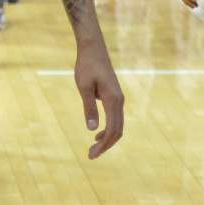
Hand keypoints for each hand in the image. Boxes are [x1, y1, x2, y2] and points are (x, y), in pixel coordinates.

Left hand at [74, 42, 123, 158]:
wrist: (93, 48)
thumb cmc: (86, 66)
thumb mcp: (84, 87)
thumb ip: (89, 108)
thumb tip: (92, 129)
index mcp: (113, 100)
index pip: (112, 130)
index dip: (103, 145)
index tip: (91, 154)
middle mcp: (119, 101)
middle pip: (117, 131)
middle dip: (105, 145)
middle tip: (90, 156)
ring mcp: (118, 98)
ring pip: (118, 125)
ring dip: (107, 139)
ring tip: (93, 149)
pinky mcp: (114, 96)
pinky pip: (115, 117)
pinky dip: (108, 129)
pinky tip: (97, 134)